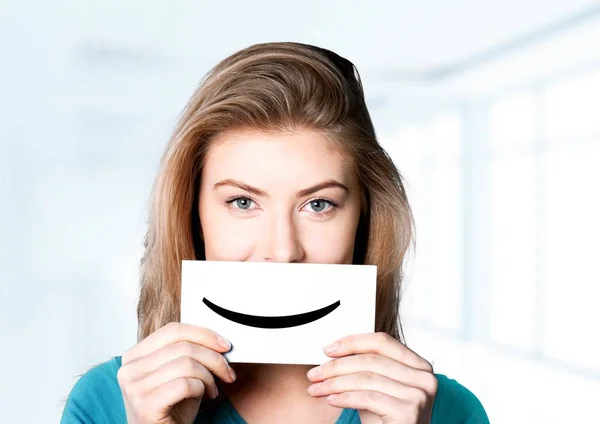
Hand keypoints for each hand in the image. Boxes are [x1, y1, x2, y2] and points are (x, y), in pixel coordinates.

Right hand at [117, 322, 235, 423]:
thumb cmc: (172, 408)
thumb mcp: (179, 373)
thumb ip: (188, 352)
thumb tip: (218, 339)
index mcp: (134, 356)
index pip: (172, 330)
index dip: (203, 334)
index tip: (224, 344)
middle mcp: (129, 369)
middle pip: (183, 346)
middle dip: (213, 357)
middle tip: (227, 371)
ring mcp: (134, 387)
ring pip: (186, 363)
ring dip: (208, 376)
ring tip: (212, 388)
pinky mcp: (145, 405)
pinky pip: (184, 384)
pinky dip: (201, 389)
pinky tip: (203, 397)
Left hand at [306, 332, 436, 423]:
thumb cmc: (387, 420)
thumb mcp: (376, 387)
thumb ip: (365, 367)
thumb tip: (334, 353)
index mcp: (419, 366)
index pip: (382, 342)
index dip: (352, 342)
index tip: (328, 349)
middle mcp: (424, 378)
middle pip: (371, 360)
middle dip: (337, 366)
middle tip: (315, 373)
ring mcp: (419, 395)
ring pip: (367, 378)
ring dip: (335, 383)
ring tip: (317, 388)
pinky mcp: (408, 413)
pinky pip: (368, 398)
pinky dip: (345, 397)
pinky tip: (331, 399)